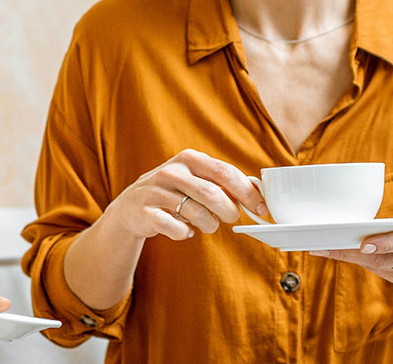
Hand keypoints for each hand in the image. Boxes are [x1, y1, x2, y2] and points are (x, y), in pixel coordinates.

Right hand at [105, 149, 267, 240]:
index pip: (225, 172)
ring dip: (209, 225)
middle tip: (231, 218)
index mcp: (189, 159)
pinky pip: (175, 228)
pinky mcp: (145, 212)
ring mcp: (156, 191)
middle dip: (229, 211)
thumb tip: (257, 193)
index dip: (247, 192)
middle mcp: (172, 172)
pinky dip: (185, 233)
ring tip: (208, 225)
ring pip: (196, 212)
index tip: (261, 208)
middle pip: (211, 193)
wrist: (131, 207)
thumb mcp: (195, 179)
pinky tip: (185, 231)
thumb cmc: (173, 193)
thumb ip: (222, 183)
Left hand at [310, 192, 392, 290]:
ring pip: (381, 267)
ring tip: (325, 248)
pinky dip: (362, 262)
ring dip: (352, 258)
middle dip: (354, 253)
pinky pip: (382, 273)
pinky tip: (342, 253)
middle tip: (326, 246)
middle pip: (388, 259)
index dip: (386, 243)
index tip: (363, 244)